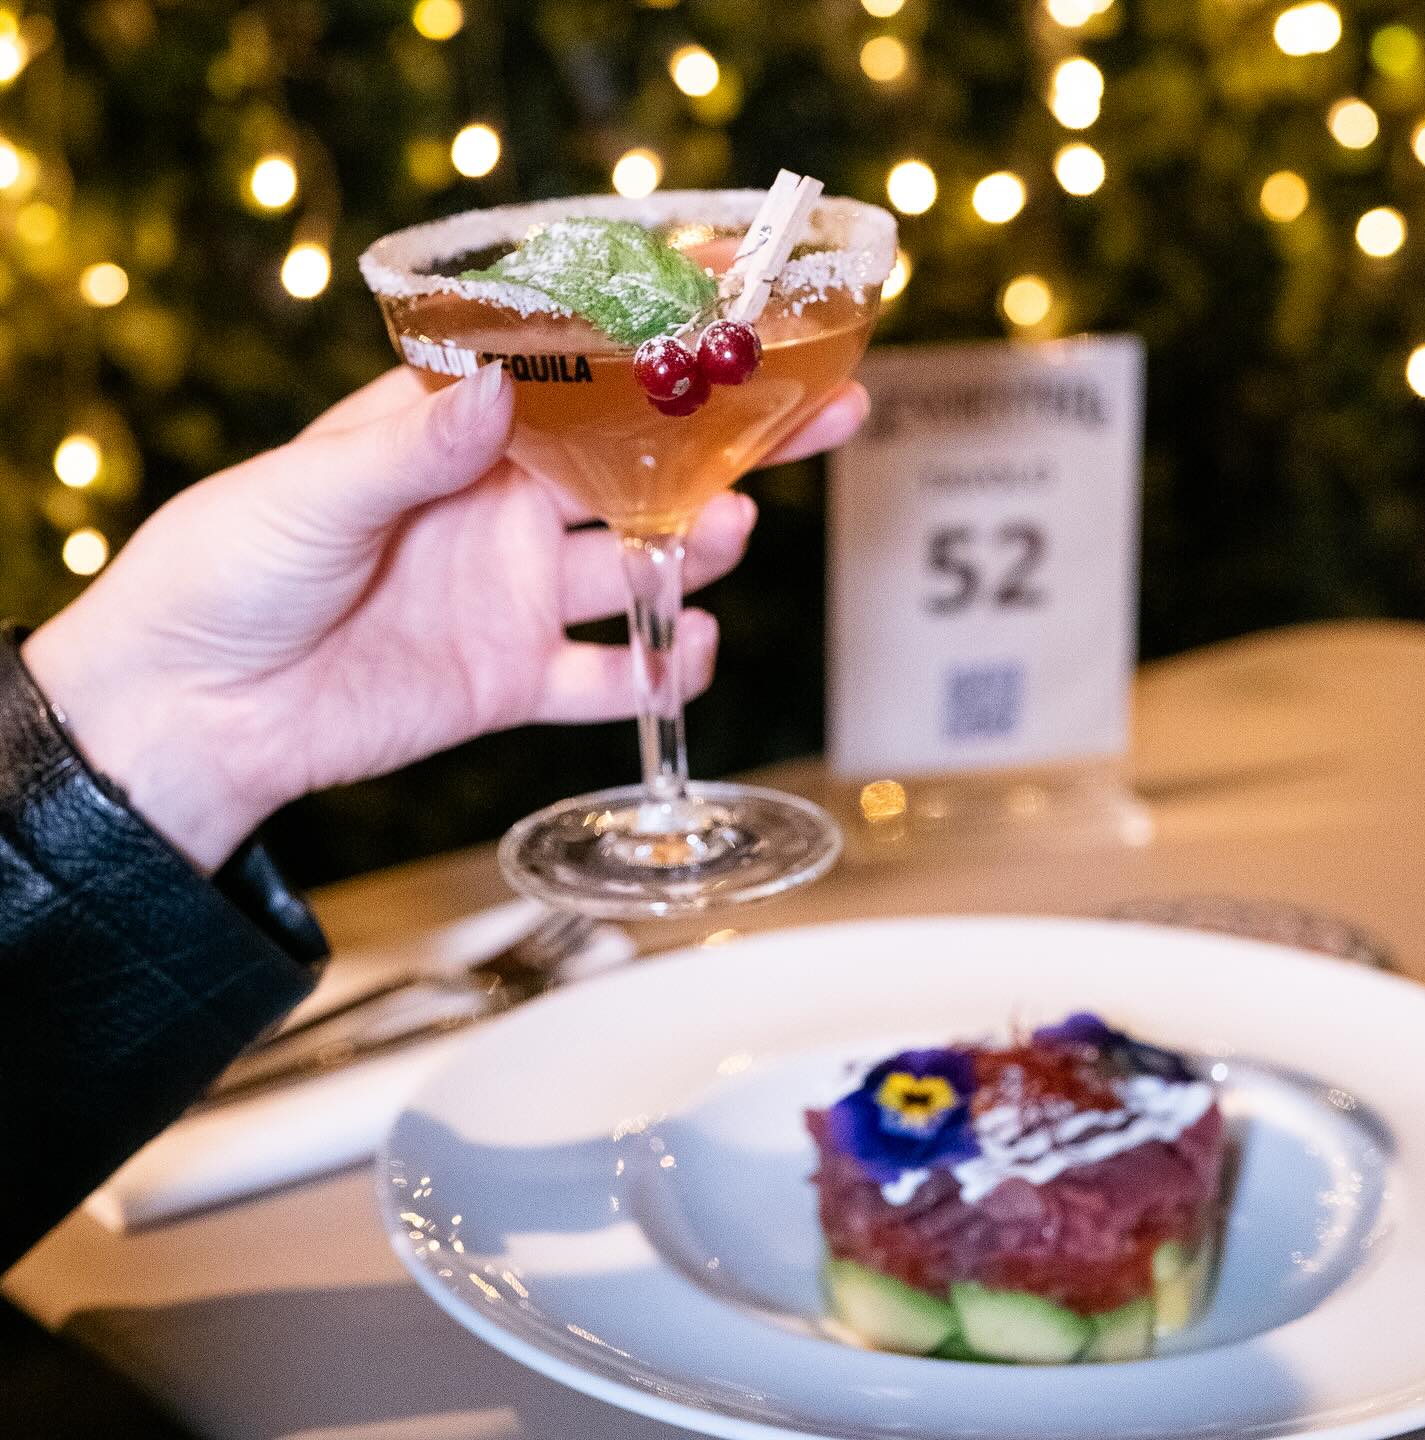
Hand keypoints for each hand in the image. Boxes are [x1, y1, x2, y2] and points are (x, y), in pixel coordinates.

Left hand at [23, 364, 868, 871]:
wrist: (194, 714)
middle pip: (636, 467)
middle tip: (816, 423)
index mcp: (454, 440)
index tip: (748, 338)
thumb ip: (408, 449)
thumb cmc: (225, 572)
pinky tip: (685, 654)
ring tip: (726, 537)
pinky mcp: (511, 679)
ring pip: (635, 566)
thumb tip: (491, 385)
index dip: (663, 363)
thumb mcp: (307, 495)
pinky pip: (604, 677)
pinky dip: (654, 674)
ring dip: (693, 550)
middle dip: (724, 448)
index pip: (580, 385)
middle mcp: (499, 509)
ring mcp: (512, 595)